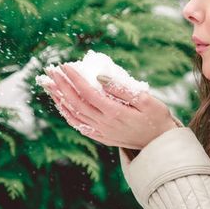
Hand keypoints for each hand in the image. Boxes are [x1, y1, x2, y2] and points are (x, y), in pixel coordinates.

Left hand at [42, 64, 177, 149]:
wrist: (161, 143)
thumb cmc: (157, 117)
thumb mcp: (146, 100)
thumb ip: (122, 89)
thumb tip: (99, 77)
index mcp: (115, 113)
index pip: (88, 92)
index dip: (74, 78)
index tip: (66, 66)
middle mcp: (104, 124)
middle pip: (76, 102)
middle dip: (61, 85)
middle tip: (51, 70)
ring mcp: (102, 132)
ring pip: (74, 114)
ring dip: (59, 98)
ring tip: (49, 84)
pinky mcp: (102, 137)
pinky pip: (79, 125)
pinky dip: (67, 114)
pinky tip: (61, 105)